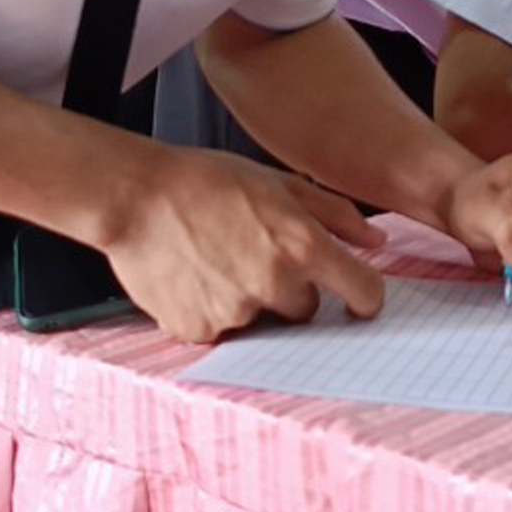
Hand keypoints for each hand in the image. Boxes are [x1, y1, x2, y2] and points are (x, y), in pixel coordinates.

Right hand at [102, 146, 386, 343]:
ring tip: (217, 260)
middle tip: (255, 254)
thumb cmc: (207, 181)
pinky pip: (221, 331)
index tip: (356, 295)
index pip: (362, 292)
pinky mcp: (199, 330)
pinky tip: (195, 277)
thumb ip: (336, 213)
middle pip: (306, 309)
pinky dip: (212, 311)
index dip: (362, 294)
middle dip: (290, 288)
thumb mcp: (280, 183)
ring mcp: (235, 312)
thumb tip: (376, 242)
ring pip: (261, 320)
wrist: (135, 196)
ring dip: (249, 299)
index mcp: (302, 245)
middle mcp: (273, 284)